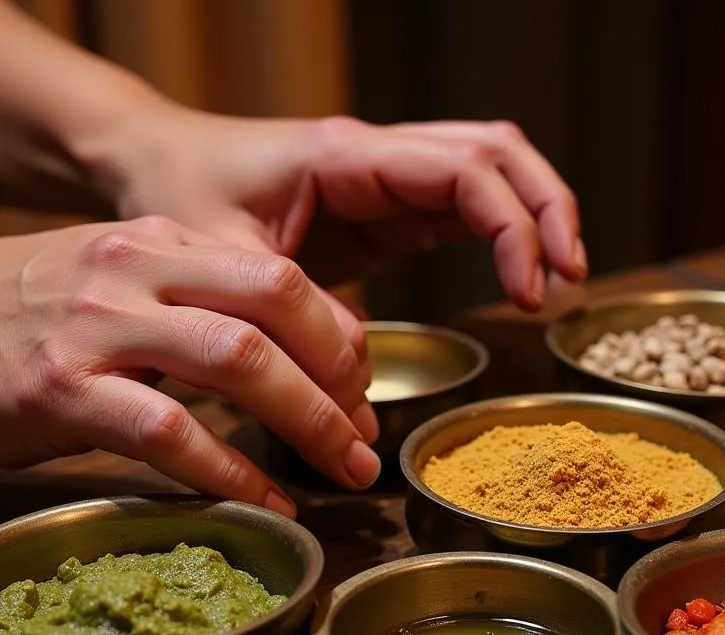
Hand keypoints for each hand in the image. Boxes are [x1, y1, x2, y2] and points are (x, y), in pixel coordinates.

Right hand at [0, 214, 380, 511]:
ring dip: (307, 424)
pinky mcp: (63, 390)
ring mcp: (101, 328)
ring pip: (237, 362)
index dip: (340, 344)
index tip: (362, 400)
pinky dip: (232, 472)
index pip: (284, 281)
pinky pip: (170, 432)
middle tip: (365, 446)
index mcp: (167, 243)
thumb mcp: (130, 285)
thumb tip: (307, 365)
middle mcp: (140, 271)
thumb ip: (208, 309)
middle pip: (277, 309)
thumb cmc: (41, 314)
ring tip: (343, 473)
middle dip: (340, 385)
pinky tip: (267, 504)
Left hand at [97, 108, 586, 310]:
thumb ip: (290, 319)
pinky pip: (464, 204)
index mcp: (346, 156)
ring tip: (559, 280)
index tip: (529, 291)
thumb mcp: (222, 261)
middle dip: (547, 212)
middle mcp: (378, 157)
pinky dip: (503, 234)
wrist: (155, 161)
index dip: (512, 227)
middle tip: (569, 282)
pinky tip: (518, 278)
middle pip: (499, 154)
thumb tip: (355, 390)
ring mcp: (386, 180)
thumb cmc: (179, 193)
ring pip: (492, 169)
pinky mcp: (384, 209)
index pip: (462, 172)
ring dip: (535, 215)